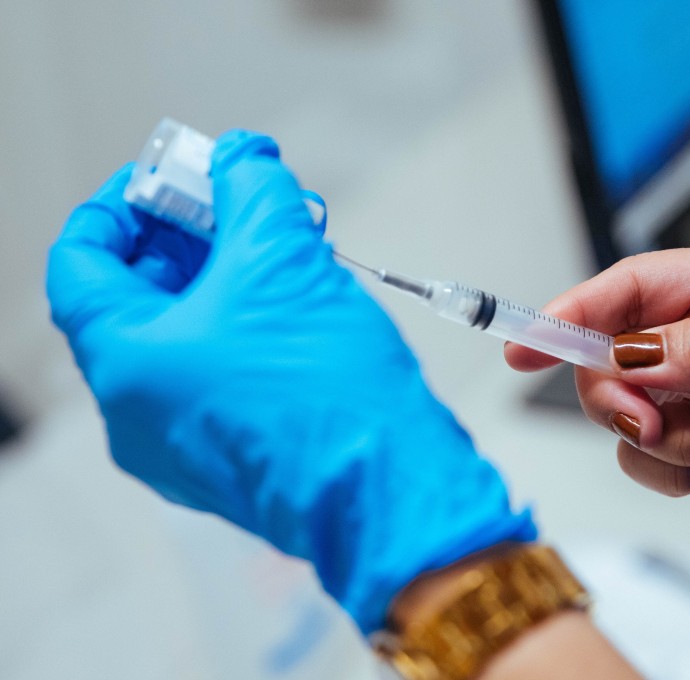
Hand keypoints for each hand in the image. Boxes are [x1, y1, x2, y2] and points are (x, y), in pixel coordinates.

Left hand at [47, 130, 535, 633]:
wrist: (392, 490)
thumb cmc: (328, 390)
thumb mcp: (283, 257)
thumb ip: (252, 188)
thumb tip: (242, 157)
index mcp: (125, 362)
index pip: (80, 262)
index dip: (119, 206)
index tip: (168, 178)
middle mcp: (135, 415)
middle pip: (134, 301)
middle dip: (187, 240)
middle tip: (237, 204)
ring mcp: (179, 448)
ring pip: (181, 342)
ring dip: (221, 284)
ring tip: (281, 250)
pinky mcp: (228, 463)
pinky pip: (213, 381)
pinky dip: (239, 333)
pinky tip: (293, 307)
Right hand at [506, 236, 689, 525]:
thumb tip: (631, 353)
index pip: (629, 288)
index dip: (570, 313)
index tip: (523, 344)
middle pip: (610, 358)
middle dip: (625, 397)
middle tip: (658, 420)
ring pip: (625, 417)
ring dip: (669, 441)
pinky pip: (649, 462)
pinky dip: (681, 471)